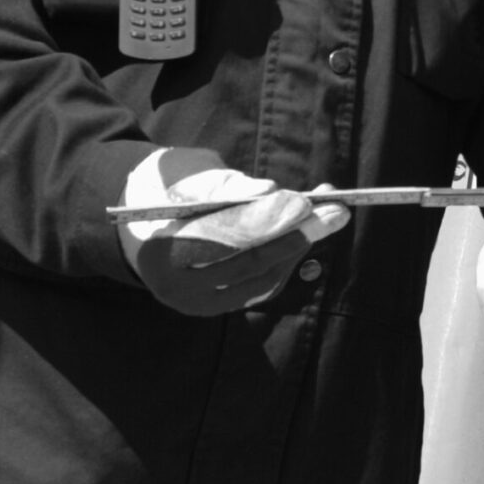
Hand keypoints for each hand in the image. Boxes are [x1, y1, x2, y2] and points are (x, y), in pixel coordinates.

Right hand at [117, 148, 345, 315]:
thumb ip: (225, 184)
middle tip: (337, 210)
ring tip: (331, 215)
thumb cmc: (172, 190)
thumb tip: (269, 191)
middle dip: (296, 234)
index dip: (266, 221)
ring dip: (300, 247)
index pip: (221, 239)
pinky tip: (309, 234)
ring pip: (260, 280)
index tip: (304, 202)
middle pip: (247, 263)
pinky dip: (288, 260)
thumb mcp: (189, 176)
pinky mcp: (217, 307)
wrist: (147, 224)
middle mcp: (175, 288)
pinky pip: (260, 287)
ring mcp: (197, 303)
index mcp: (159, 251)